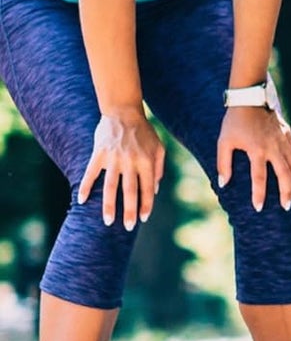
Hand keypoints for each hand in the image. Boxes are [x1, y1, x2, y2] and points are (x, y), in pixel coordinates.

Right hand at [78, 109, 165, 230]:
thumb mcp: (159, 148)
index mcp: (147, 161)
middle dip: (129, 211)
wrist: (123, 112)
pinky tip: (81, 200)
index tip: (143, 219)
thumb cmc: (144, 132)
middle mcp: (131, 161)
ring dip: (109, 205)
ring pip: (110, 186)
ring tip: (108, 221)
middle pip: (130, 191)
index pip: (148, 188)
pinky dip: (85, 187)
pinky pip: (91, 173)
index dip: (146, 204)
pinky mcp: (99, 154)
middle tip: (127, 227)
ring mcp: (114, 158)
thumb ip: (159, 168)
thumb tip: (155, 190)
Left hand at [218, 106, 290, 209]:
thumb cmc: (234, 121)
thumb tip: (223, 184)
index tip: (259, 208)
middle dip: (287, 192)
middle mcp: (273, 147)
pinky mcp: (288, 134)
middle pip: (284, 174)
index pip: (259, 178)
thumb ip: (223, 164)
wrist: (251, 98)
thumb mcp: (224, 142)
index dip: (259, 194)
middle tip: (288, 206)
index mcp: (257, 150)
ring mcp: (283, 140)